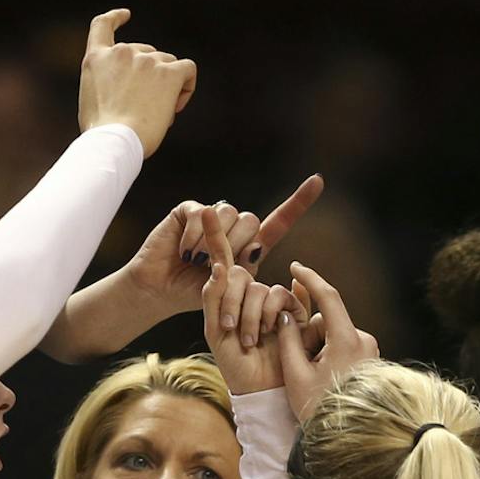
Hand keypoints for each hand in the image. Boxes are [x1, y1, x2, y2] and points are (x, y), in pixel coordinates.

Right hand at [77, 9, 196, 158]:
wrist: (115, 139)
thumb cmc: (102, 134)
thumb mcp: (90, 101)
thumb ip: (105, 85)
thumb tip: (129, 92)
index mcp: (96, 58)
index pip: (103, 26)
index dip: (115, 18)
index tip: (126, 14)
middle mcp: (122, 53)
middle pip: (145, 53)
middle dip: (150, 76)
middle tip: (148, 108)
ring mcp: (146, 60)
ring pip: (168, 63)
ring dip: (168, 85)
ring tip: (161, 113)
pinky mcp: (168, 73)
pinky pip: (187, 69)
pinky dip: (187, 85)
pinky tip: (177, 103)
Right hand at [118, 174, 325, 319]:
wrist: (161, 292)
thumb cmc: (196, 297)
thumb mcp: (231, 292)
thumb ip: (249, 274)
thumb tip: (263, 249)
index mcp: (250, 246)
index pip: (279, 221)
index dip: (299, 202)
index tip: (319, 181)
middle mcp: (233, 227)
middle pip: (252, 221)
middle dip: (235, 248)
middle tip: (213, 267)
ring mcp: (211, 215)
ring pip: (230, 214)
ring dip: (212, 244)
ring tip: (196, 261)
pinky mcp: (189, 209)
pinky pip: (203, 213)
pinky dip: (194, 237)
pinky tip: (184, 251)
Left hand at [200, 209, 302, 394]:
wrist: (256, 388)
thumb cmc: (232, 361)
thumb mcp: (215, 328)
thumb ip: (215, 294)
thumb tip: (220, 263)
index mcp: (226, 291)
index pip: (221, 255)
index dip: (215, 231)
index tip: (205, 208)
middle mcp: (249, 291)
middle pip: (240, 274)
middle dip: (232, 302)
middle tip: (229, 330)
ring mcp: (271, 300)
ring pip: (259, 287)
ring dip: (250, 315)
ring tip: (248, 340)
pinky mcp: (292, 310)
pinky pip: (280, 295)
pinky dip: (270, 314)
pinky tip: (270, 331)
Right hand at [276, 263, 379, 423]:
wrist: (350, 440)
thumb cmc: (319, 409)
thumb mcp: (296, 375)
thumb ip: (288, 339)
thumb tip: (286, 316)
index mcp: (348, 340)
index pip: (328, 296)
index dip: (310, 278)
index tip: (294, 267)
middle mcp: (365, 341)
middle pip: (328, 322)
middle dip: (309, 336)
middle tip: (300, 366)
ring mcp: (370, 352)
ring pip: (334, 336)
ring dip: (318, 349)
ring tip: (313, 379)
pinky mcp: (371, 362)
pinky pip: (344, 348)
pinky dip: (329, 357)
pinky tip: (324, 381)